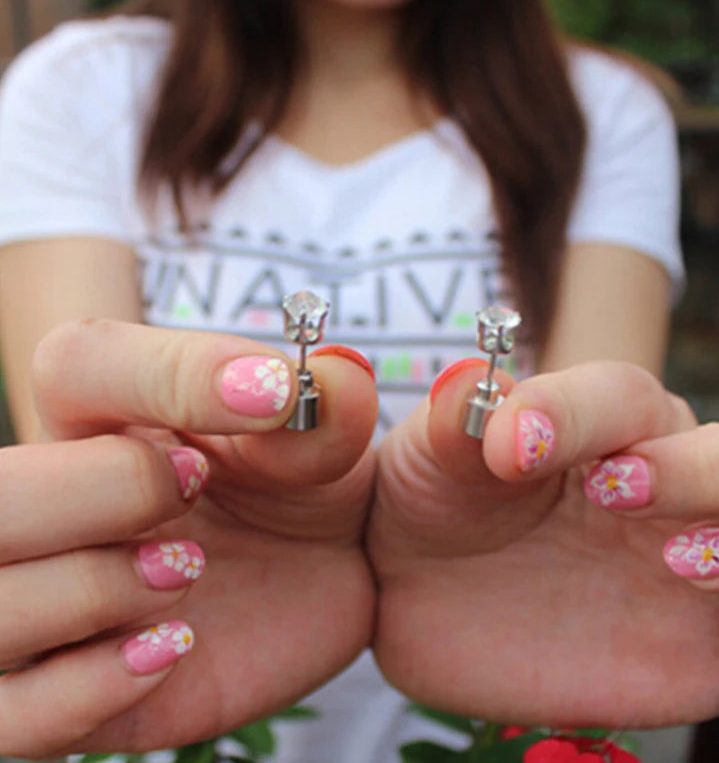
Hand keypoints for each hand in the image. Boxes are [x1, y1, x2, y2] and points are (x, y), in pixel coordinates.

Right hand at [0, 320, 377, 756]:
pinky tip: (172, 649)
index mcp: (108, 415)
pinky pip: (9, 716)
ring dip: (90, 592)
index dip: (174, 375)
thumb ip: (325, 411)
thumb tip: (323, 382)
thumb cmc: (302, 487)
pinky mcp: (67, 691)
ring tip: (187, 578)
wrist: (317, 574)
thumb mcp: (325, 442)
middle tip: (193, 495)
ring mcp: (52, 602)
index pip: (79, 363)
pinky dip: (84, 689)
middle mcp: (58, 504)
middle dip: (101, 494)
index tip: (274, 394)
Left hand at [370, 360, 718, 728]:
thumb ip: (455, 418)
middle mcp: (676, 490)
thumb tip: (472, 385)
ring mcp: (700, 576)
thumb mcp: (429, 455)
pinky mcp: (701, 661)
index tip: (513, 451)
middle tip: (628, 496)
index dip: (579, 417)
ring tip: (683, 565)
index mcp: (607, 427)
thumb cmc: (431, 505)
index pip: (629, 399)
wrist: (422, 601)